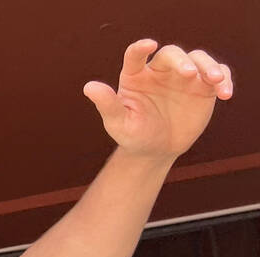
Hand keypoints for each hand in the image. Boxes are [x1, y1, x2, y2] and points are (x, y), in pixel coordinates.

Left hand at [84, 39, 232, 160]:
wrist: (155, 151)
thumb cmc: (133, 136)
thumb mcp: (118, 123)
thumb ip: (107, 104)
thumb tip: (89, 87)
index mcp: (135, 76)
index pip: (135, 56)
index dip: (140, 48)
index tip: (148, 46)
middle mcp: (160, 71)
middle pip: (173, 54)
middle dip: (182, 61)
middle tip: (190, 73)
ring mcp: (183, 76)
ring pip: (199, 60)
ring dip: (210, 66)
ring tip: (215, 80)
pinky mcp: (203, 86)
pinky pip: (217, 75)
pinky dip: (224, 80)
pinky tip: (226, 93)